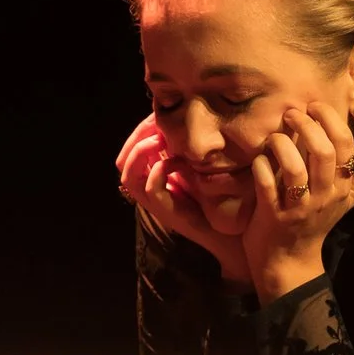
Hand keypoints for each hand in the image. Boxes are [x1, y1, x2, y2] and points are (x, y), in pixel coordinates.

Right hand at [114, 115, 251, 287]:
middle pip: (123, 165)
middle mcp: (150, 193)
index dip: (137, 136)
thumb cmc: (216, 200)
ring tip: (159, 140)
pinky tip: (175, 161)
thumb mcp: (196, 170)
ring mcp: (157, 204)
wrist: (230, 233)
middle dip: (136, 141)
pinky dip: (160, 170)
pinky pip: (152, 189)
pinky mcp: (169, 213)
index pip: (129, 156)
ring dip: (141, 153)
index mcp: (154, 181)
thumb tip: (179, 126)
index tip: (155, 120)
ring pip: (130, 177)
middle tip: (156, 127)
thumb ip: (184, 153)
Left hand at [243, 102, 353, 302]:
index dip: (331, 119)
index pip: (348, 145)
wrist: (289, 262)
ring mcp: (299, 208)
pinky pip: (266, 184)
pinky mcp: (274, 217)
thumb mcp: (338, 199)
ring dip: (282, 144)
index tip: (314, 107)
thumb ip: (347, 171)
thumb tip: (350, 139)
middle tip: (291, 114)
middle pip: (325, 151)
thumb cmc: (310, 222)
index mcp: (344, 188)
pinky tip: (259, 160)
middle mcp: (326, 197)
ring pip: (295, 168)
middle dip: (307, 124)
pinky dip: (261, 166)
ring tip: (275, 137)